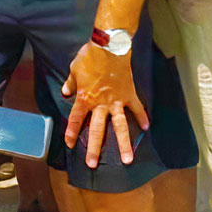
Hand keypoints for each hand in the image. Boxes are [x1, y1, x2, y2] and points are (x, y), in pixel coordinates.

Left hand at [61, 41, 148, 168]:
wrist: (109, 47)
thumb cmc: (89, 57)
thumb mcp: (74, 70)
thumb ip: (71, 83)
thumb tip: (65, 92)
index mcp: (85, 98)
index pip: (76, 119)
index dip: (72, 132)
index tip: (70, 144)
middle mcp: (101, 104)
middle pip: (97, 130)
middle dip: (94, 148)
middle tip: (93, 164)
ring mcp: (116, 101)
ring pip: (120, 126)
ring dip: (123, 144)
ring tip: (127, 160)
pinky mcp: (129, 95)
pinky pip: (136, 108)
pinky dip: (142, 117)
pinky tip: (146, 128)